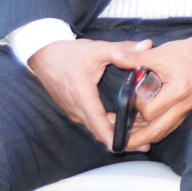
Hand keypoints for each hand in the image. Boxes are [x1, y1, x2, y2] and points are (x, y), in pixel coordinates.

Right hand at [26, 38, 150, 146]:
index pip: (96, 119)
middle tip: (142, 145)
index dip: (108, 134)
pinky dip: (105, 126)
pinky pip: (91, 121)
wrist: (44, 56)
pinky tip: (121, 124)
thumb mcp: (97, 49)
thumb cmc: (68, 54)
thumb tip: (147, 43)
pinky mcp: (74, 109)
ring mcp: (74, 110)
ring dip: (113, 133)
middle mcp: (76, 107)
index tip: (119, 146)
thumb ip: (123, 48)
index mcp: (82, 95)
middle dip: (119, 138)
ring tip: (137, 137)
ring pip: (95, 126)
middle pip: (98, 129)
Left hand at [127, 29, 191, 149]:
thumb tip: (113, 55)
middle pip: (157, 131)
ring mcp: (187, 109)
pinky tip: (144, 127)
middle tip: (118, 144)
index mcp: (178, 91)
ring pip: (164, 131)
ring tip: (127, 139)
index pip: (150, 111)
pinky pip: (170, 125)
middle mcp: (183, 104)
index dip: (136, 107)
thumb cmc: (188, 52)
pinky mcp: (187, 109)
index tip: (130, 97)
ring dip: (145, 137)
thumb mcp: (160, 53)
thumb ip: (134, 57)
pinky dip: (156, 129)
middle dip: (136, 139)